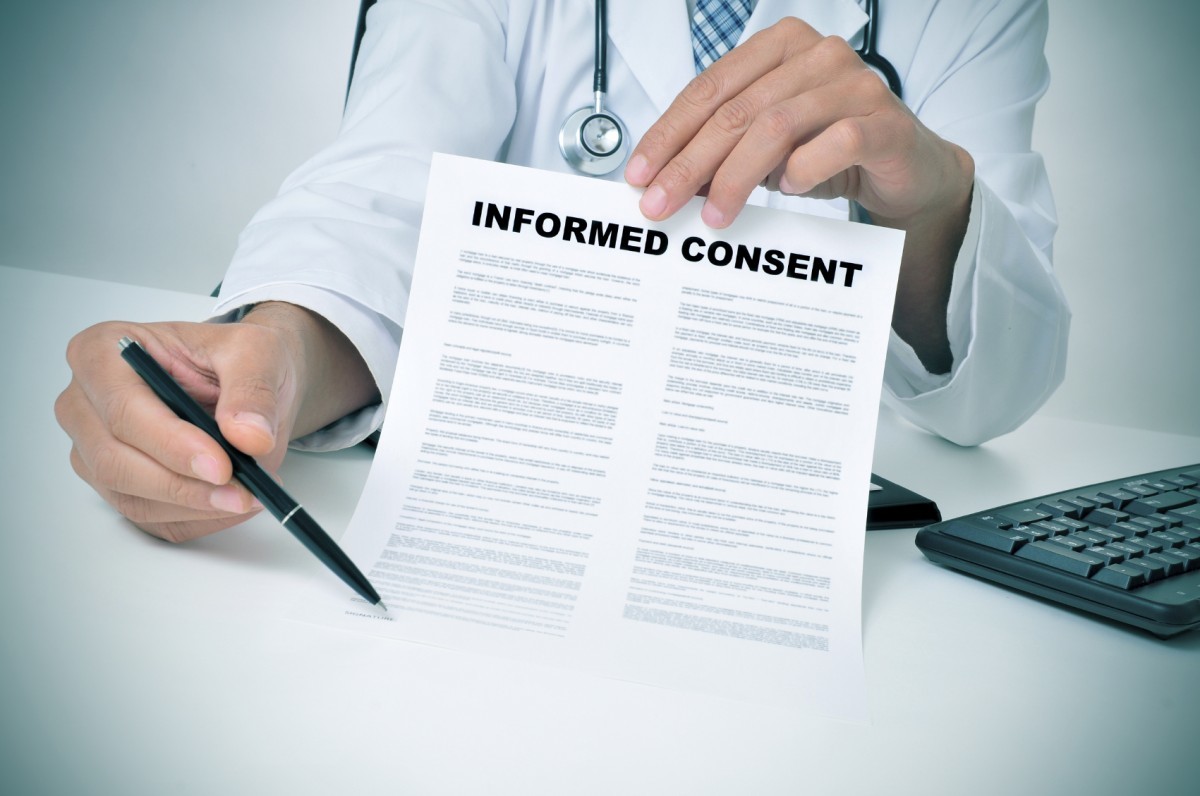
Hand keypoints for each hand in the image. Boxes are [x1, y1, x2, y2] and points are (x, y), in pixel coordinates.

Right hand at [54, 303, 376, 542]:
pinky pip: (150, 519)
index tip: (221, 465)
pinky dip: (197, 518)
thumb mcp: (256, 350)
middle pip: (116, 461)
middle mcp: (85, 404)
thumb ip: (252, 389)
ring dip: (194, 506)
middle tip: (244, 491)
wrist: (248, 379)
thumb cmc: (236, 356)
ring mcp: (94, 450)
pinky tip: (235, 505)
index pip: (123, 408)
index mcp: (103, 352)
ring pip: (130, 497)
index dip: (171, 443)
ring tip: (250, 495)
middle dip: (184, 484)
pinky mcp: (118, 487)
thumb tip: (249, 435)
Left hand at [624, 17, 970, 229]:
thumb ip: (722, 150)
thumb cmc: (830, 150)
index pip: (709, 89)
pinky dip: (801, 173)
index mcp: (781, 46)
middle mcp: (818, 55)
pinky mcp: (883, 122)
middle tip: (660, 204)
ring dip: (736, 178)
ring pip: (776, 127)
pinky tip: (786, 192)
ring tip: (715, 217)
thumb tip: (664, 180)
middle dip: (689, 163)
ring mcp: (854, 84)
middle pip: (735, 111)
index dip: (668, 134)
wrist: (907, 169)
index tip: (639, 175)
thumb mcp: (767, 147)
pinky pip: (831, 146)